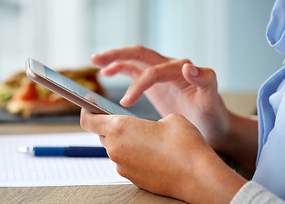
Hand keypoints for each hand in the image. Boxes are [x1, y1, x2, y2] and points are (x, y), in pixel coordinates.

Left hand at [80, 109, 245, 202]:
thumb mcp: (169, 118)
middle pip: (102, 134)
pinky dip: (133, 155)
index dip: (86, 110)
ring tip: (144, 138)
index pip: (88, 120)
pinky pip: (126, 161)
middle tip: (125, 121)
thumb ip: (148, 121)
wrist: (198, 176)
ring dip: (123, 142)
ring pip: (115, 148)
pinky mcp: (132, 178)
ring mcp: (122, 166)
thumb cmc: (184, 143)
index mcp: (120, 128)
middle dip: (110, 126)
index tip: (89, 105)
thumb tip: (146, 129)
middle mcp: (116, 148)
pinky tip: (151, 153)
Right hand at [91, 45, 229, 149]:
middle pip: (139, 54)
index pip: (153, 71)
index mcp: (180, 70)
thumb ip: (204, 80)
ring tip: (96, 62)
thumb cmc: (212, 114)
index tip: (126, 104)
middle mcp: (169, 67)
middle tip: (96, 59)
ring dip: (115, 59)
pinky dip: (120, 69)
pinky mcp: (155, 82)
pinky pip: (134, 70)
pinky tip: (107, 73)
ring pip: (134, 60)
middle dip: (117, 55)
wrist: (212, 124)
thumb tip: (188, 66)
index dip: (138, 85)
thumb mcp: (211, 99)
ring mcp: (160, 73)